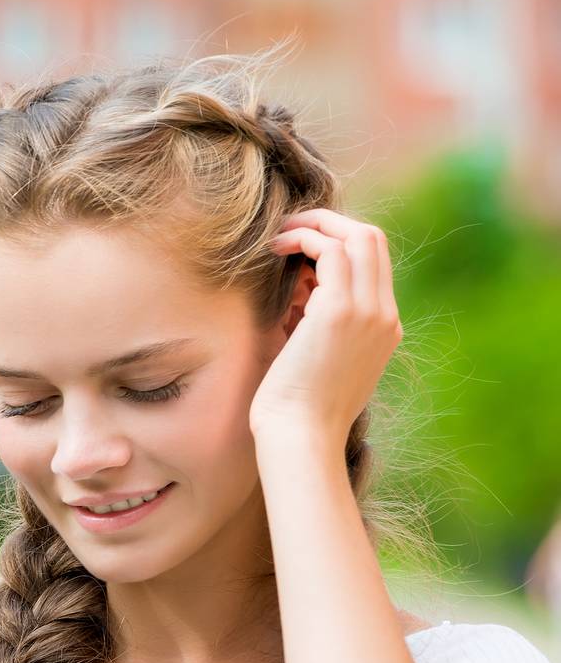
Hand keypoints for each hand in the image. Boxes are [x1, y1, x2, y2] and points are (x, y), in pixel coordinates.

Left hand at [248, 209, 402, 453]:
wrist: (302, 439)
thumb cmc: (299, 410)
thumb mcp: (319, 359)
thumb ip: (321, 325)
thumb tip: (300, 293)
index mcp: (385, 329)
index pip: (374, 264)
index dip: (339, 245)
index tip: (302, 251)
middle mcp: (384, 317)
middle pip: (373, 239)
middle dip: (331, 223)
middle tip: (291, 230)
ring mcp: (367, 312)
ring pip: (358, 236)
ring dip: (315, 225)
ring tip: (279, 237)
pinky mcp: (340, 311)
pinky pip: (330, 249)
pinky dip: (304, 239)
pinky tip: (277, 249)